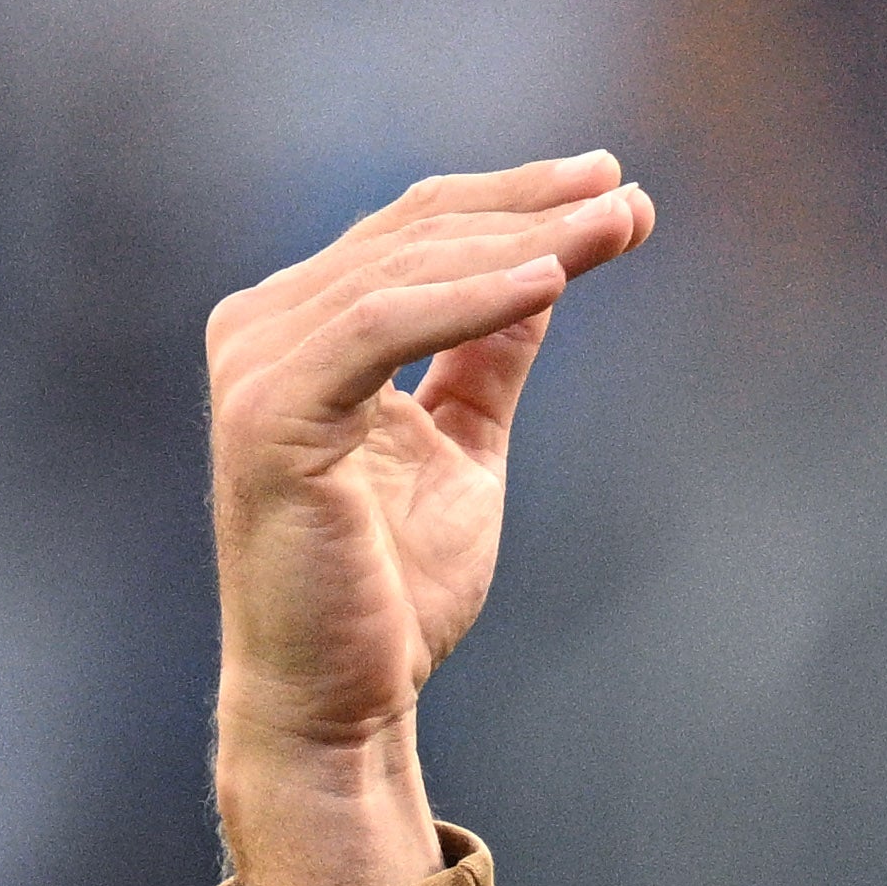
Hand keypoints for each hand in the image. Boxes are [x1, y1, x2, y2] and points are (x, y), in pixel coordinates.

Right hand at [204, 150, 659, 885]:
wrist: (342, 701)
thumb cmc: (392, 587)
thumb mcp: (464, 443)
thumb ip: (489, 355)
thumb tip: (551, 265)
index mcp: (301, 331)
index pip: (413, 231)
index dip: (517, 200)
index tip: (617, 185)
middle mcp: (263, 331)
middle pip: (412, 234)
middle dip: (532, 209)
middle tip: (631, 197)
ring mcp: (255, 368)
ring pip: (402, 269)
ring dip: (519, 243)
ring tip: (610, 227)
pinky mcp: (268, 416)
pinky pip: (379, 328)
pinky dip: (468, 300)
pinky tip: (552, 283)